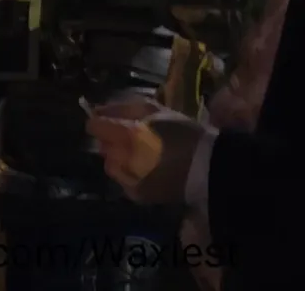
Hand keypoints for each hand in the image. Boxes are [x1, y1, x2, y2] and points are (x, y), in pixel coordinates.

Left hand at [85, 98, 205, 205]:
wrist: (208, 169)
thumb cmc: (184, 133)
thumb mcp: (157, 111)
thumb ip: (125, 109)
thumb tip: (98, 110)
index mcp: (130, 133)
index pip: (96, 126)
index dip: (100, 122)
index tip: (109, 121)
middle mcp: (124, 158)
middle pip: (103, 146)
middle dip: (112, 140)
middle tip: (130, 137)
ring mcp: (129, 179)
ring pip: (109, 165)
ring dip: (118, 158)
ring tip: (139, 154)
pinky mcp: (136, 195)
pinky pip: (122, 181)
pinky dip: (128, 174)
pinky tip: (146, 170)